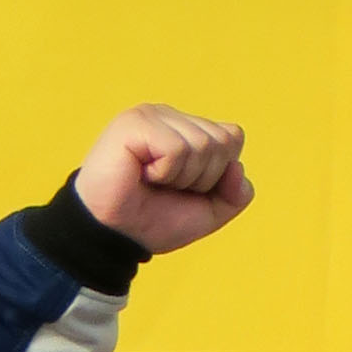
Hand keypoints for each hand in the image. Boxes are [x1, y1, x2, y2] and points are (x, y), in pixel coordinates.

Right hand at [74, 106, 251, 253]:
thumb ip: (236, 193)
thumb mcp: (209, 212)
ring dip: (182, 177)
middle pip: (223, 141)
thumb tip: (237, 166)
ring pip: (202, 145)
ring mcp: (152, 115)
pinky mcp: (135, 122)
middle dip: (203, 178)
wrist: (114, 236)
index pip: (232, 137)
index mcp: (187, 128)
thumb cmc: (154, 219)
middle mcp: (171, 116)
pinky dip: (165, 173)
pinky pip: (177, 148)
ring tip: (153, 181)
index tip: (186, 187)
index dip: (218, 174)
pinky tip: (142, 174)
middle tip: (167, 186)